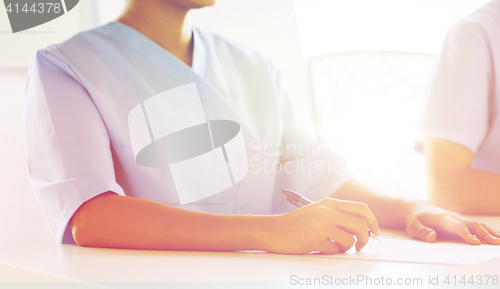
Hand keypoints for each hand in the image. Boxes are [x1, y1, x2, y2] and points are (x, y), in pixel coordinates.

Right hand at [265, 198, 379, 254]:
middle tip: (360, 246)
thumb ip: (337, 215)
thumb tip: (361, 227)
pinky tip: (321, 248)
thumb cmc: (294, 223)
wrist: (271, 230)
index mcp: (330, 203)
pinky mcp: (314, 240)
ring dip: (345, 248)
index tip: (375, 232)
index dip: (373, 221)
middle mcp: (327, 212)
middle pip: (361, 225)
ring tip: (334, 247)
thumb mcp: (317, 211)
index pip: (362, 208)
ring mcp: (321, 226)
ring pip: (349, 241)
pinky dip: (331, 252)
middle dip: (365, 239)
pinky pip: (334, 250)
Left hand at [405, 201, 499, 244]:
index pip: (457, 226)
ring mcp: (458, 218)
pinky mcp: (461, 221)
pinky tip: (496, 237)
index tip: (475, 243)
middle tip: (496, 243)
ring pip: (477, 224)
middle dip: (484, 234)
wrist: (418, 209)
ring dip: (489, 232)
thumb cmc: (415, 220)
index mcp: (442, 218)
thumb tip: (432, 238)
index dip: (466, 234)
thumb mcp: (413, 227)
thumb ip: (422, 232)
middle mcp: (453, 217)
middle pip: (471, 225)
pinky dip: (487, 230)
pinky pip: (476, 225)